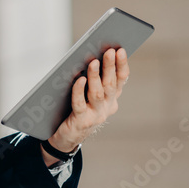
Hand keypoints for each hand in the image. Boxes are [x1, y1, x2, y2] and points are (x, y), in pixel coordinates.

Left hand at [41, 47, 128, 164]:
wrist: (67, 137)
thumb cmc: (76, 108)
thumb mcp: (88, 93)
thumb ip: (92, 78)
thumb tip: (91, 56)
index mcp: (111, 98)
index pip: (120, 79)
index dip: (121, 65)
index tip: (121, 50)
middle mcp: (107, 107)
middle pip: (110, 84)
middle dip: (110, 67)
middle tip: (109, 51)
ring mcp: (95, 115)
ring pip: (97, 93)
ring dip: (95, 76)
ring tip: (93, 62)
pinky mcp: (81, 121)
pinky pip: (80, 104)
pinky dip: (79, 91)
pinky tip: (79, 79)